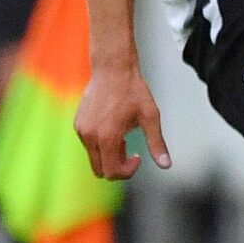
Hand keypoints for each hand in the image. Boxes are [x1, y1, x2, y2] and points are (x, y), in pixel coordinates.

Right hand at [75, 64, 169, 178]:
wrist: (112, 70)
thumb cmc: (133, 91)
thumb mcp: (151, 117)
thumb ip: (157, 143)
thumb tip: (166, 165)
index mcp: (107, 137)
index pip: (112, 172)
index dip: (128, 171)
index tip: (138, 156)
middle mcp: (90, 136)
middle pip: (100, 170)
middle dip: (118, 166)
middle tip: (131, 150)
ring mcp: (81, 131)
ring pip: (94, 158)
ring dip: (110, 154)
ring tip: (123, 134)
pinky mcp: (78, 124)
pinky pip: (89, 145)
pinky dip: (101, 144)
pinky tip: (113, 128)